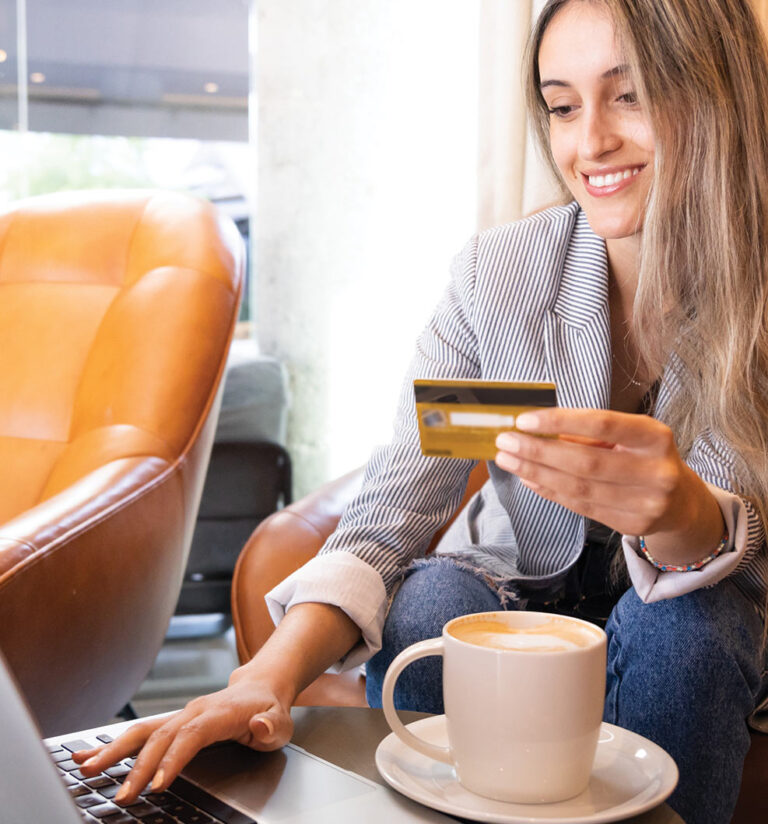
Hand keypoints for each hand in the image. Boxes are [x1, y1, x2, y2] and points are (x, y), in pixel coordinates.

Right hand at [71, 666, 292, 803]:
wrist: (260, 687)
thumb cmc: (270, 710)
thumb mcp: (281, 721)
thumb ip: (272, 726)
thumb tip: (261, 725)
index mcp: (219, 713)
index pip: (192, 735)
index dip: (173, 759)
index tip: (157, 784)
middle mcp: (194, 711)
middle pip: (161, 736)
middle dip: (138, 767)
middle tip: (122, 796)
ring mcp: (180, 715)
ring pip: (143, 731)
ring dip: (114, 750)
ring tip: (87, 769)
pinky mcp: (171, 723)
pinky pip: (140, 733)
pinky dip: (112, 744)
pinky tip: (86, 757)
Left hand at [495, 407, 708, 538]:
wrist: (679, 501)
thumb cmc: (643, 456)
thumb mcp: (628, 436)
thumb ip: (588, 432)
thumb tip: (533, 428)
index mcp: (655, 437)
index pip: (601, 424)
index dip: (560, 421)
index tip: (523, 420)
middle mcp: (656, 471)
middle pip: (585, 462)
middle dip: (538, 451)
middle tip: (505, 441)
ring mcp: (646, 503)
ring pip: (578, 488)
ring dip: (536, 473)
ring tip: (508, 460)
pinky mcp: (632, 525)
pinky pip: (580, 506)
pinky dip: (549, 491)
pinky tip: (528, 479)